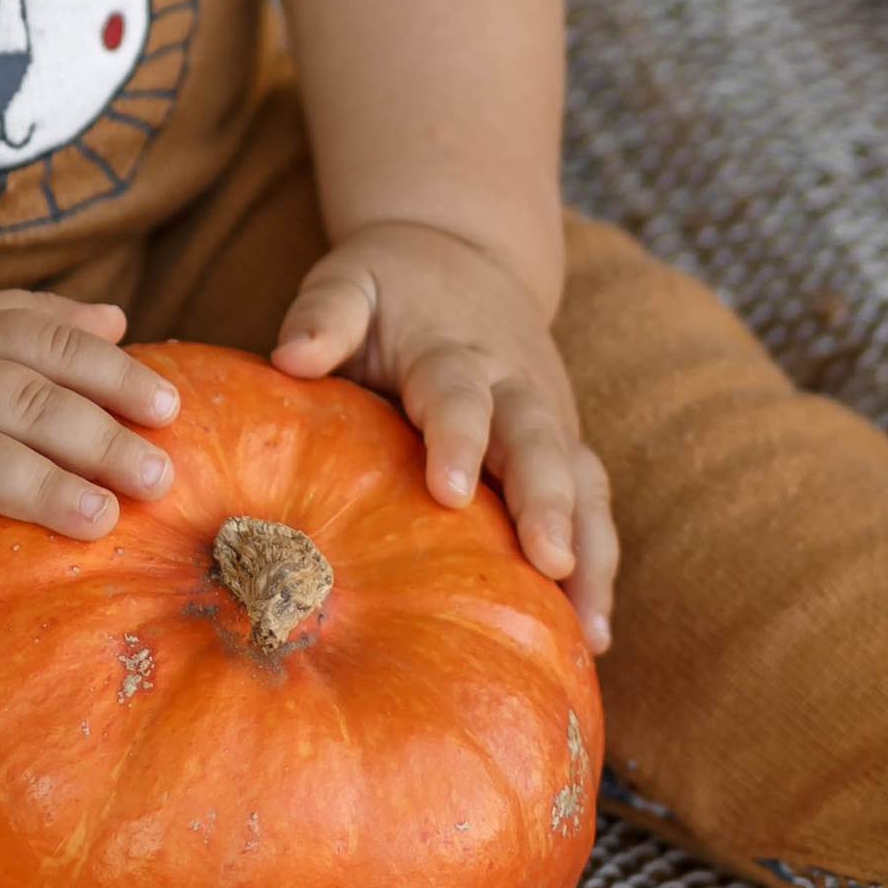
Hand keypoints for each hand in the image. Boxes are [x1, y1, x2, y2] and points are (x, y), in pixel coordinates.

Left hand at [272, 222, 615, 651]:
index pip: (459, 393)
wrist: (468, 253)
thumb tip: (288, 358)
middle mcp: (515, 385)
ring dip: (590, 549)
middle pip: (538, 442)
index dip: (458, 437)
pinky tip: (592, 634)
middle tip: (547, 560)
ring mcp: (550, 418)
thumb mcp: (352, 280)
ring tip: (588, 628)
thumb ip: (325, 315)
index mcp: (452, 350)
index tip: (447, 489)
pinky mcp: (567, 447)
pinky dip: (599, 564)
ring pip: (582, 480)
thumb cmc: (392, 286)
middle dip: (547, 502)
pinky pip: (593, 505)